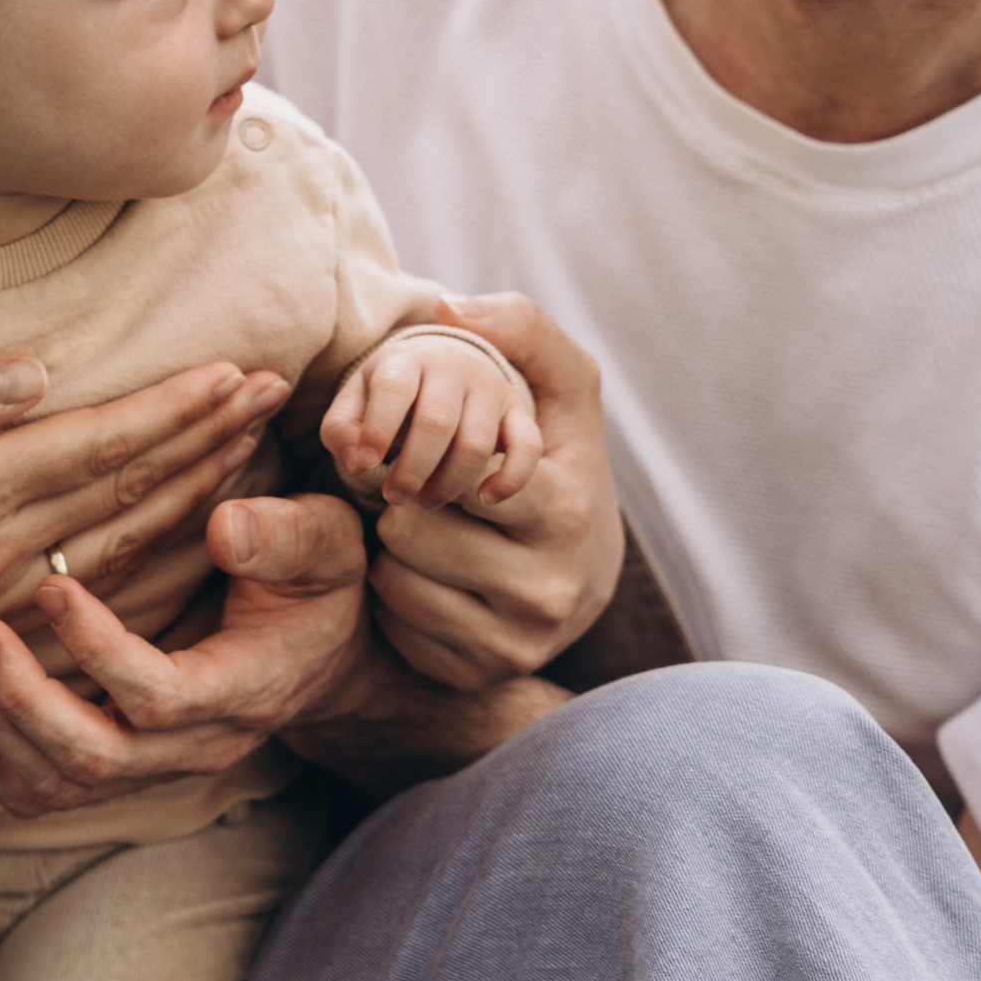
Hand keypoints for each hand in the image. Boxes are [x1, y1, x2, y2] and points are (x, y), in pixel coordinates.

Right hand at [0, 353, 288, 702]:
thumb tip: (38, 373)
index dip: (178, 405)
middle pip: (131, 489)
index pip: (102, 442)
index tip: (239, 366)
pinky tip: (182, 525)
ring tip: (246, 442)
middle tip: (274, 387)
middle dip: (208, 435)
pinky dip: (155, 550)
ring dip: (195, 490)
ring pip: (127, 542)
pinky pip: (96, 591)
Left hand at [0, 487, 561, 820]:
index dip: (101, 651)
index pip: (161, 697)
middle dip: (23, 701)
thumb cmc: (319, 584)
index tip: (53, 586)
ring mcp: (156, 766)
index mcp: (244, 688)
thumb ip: (284, 535)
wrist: (323, 653)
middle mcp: (198, 745)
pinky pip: (45, 794)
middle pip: (98, 759)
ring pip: (62, 786)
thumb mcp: (326, 543)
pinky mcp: (122, 766)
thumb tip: (226, 528)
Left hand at [324, 326, 541, 512]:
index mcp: (407, 359)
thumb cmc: (390, 394)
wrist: (443, 365)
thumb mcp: (356, 400)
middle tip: (394, 497)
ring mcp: (490, 389)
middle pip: (436, 422)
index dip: (377, 429)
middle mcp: (453, 368)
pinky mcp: (518, 414)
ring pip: (476, 443)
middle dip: (412, 468)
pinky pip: (526, 447)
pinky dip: (511, 477)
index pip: (394, 388)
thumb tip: (356, 460)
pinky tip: (485, 499)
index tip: (364, 465)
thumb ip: (342, 428)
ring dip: (449, 482)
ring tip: (425, 502)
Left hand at [362, 297, 622, 694]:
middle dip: (411, 503)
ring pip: (395, 578)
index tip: (455, 456)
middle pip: (410, 530)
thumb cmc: (558, 464)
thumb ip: (522, 327)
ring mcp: (516, 643)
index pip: (454, 475)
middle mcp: (548, 588)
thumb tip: (451, 307)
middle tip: (434, 498)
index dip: (436, 456)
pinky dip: (401, 594)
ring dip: (398, 549)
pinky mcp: (480, 673)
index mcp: (564, 511)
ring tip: (438, 536)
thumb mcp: (562, 387)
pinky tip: (438, 579)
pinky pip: (395, 622)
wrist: (585, 573)